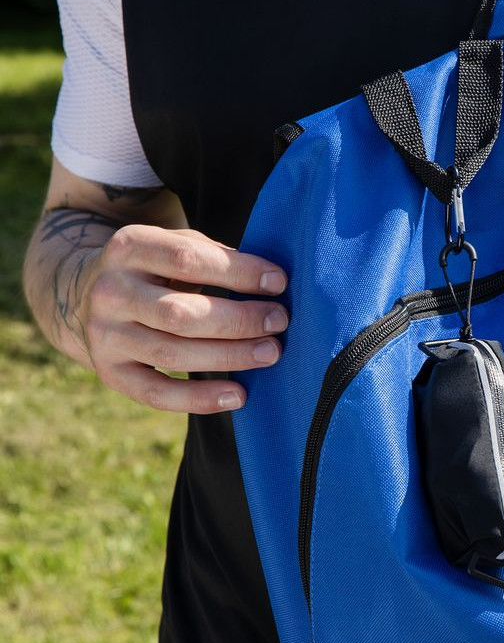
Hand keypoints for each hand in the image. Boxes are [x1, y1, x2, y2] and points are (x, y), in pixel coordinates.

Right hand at [77, 224, 288, 412]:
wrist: (85, 292)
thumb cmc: (155, 267)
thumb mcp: (175, 243)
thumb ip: (216, 256)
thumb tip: (272, 283)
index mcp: (129, 248)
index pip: (187, 259)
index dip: (238, 272)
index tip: (279, 282)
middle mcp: (110, 292)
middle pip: (180, 314)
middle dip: (238, 320)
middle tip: (279, 321)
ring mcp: (106, 335)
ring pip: (172, 355)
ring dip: (229, 357)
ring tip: (270, 353)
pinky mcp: (110, 372)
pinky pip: (157, 394)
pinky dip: (200, 399)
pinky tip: (239, 395)